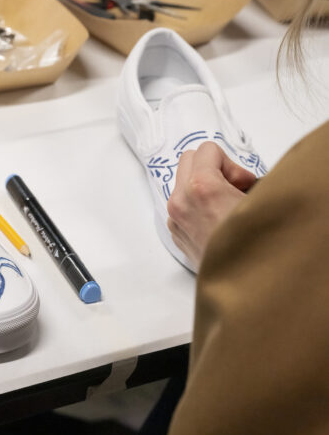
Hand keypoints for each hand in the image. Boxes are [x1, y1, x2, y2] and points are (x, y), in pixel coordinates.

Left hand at [167, 142, 256, 268]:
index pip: (207, 150)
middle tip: (233, 189)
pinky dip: (196, 205)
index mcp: (200, 187)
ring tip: (227, 207)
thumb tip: (242, 179)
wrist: (246, 284)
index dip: (230, 163)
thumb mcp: (259, 200)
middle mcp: (181, 202)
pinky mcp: (175, 233)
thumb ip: (246, 180)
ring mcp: (175, 219)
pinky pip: (181, 205)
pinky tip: (217, 220)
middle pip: (188, 161)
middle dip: (212, 169)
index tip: (240, 181)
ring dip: (203, 187)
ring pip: (182, 183)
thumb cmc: (254, 245)